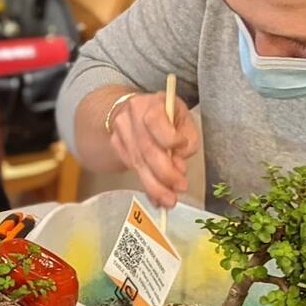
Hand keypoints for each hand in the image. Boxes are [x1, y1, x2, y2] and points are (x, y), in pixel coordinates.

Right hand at [109, 93, 199, 208]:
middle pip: (146, 149)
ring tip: (168, 201)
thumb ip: (188, 138)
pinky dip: (147, 187)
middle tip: (180, 188)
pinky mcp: (117, 147)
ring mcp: (120, 133)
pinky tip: (156, 198)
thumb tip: (179, 166)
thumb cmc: (164, 114)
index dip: (170, 139)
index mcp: (150, 104)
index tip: (182, 148)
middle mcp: (131, 117)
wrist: (132, 110)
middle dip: (165, 173)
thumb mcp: (182, 117)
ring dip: (155, 186)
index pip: (155, 121)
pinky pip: (133, 170)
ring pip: (138, 164)